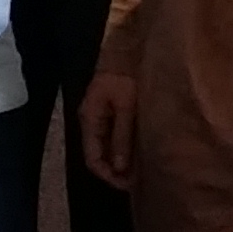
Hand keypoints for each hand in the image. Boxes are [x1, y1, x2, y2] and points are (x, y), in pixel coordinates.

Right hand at [79, 72, 138, 190]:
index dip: (109, 176)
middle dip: (116, 171)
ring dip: (121, 160)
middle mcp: (91, 120)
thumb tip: (120, 168)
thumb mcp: (126, 106)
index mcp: (89, 119)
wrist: (129, 46)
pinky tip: (140, 152)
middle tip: (139, 182)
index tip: (129, 186)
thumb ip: (122, 136)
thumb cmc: (126, 74)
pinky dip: (124, 147)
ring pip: (107, 147)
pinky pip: (114, 136)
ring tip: (142, 170)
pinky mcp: (111, 110)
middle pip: (99, 155)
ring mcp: (100, 115)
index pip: (92, 158)